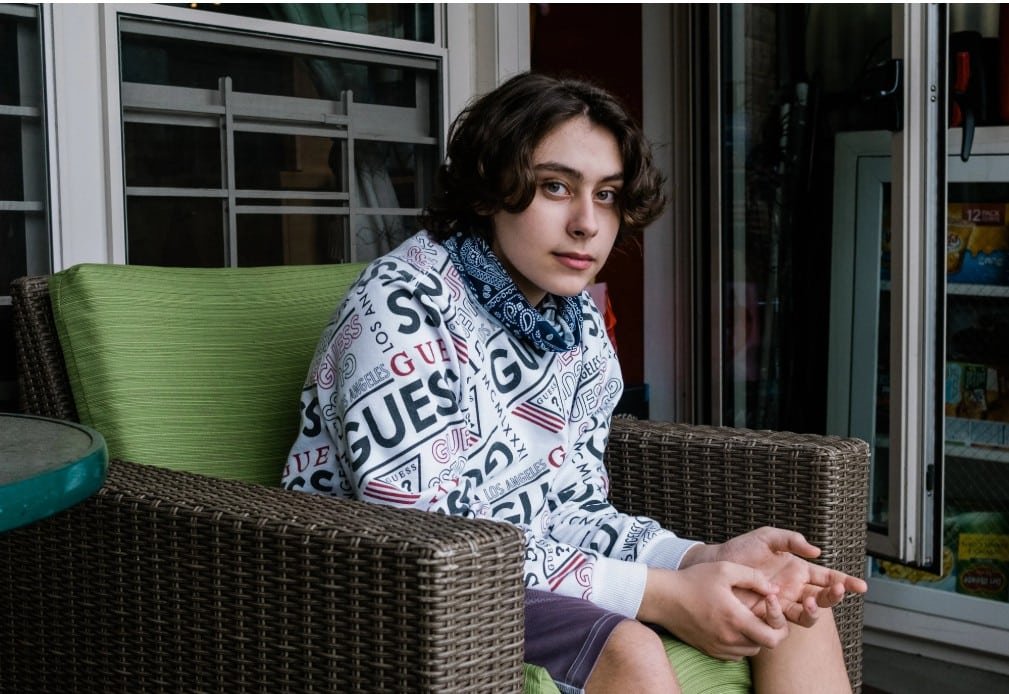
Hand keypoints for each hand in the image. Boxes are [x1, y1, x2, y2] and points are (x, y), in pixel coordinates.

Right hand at [637, 563, 788, 660]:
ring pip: (751, 650)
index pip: (773, 638)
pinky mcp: (710, 650)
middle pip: (765, 645)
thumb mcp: (724, 569)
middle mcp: (729, 638)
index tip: (770, 604)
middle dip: (770, 629)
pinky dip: (741, 643)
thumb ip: (754, 577)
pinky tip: (734, 625)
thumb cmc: (693, 580)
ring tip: (748, 616)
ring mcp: (718, 647)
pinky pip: (735, 654)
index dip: (780, 623)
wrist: (663, 598)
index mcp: (736, 619)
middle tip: (763, 612)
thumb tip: (774, 590)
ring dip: (755, 636)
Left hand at [682, 527, 867, 625]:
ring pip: (808, 615)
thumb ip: (791, 540)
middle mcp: (795, 590)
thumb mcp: (767, 537)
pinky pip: (782, 621)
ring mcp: (783, 605)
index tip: (861, 586)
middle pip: (823, 598)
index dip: (845, 582)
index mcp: (798, 570)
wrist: (716, 565)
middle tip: (836, 590)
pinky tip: (772, 600)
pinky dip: (781, 613)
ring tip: (810, 600)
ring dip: (815, 610)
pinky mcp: (768, 616)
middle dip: (834, 596)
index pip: (827, 578)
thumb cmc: (741, 550)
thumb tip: (816, 551)